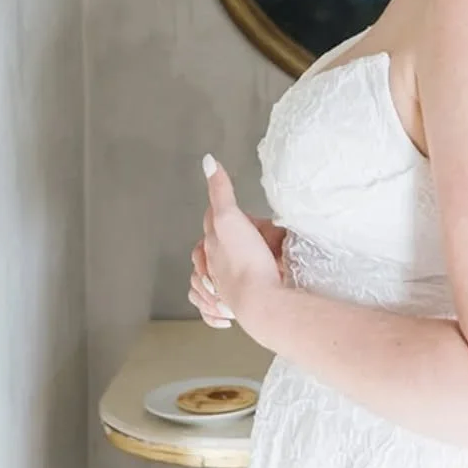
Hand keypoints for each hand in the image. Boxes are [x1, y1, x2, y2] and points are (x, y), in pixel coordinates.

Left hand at [191, 156, 286, 328]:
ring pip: (217, 273)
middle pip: (217, 245)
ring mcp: (221, 286)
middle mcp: (212, 265)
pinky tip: (228, 307)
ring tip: (250, 263)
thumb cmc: (245, 260)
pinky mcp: (232, 305)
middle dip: (230, 239)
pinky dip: (218, 305)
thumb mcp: (230, 218)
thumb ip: (221, 191)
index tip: (241, 209)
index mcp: (211, 243)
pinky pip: (218, 305)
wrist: (259, 301)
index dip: (226, 210)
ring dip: (225, 269)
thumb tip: (208, 160)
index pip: (213, 218)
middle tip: (258, 233)